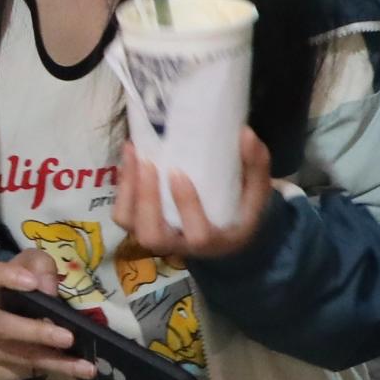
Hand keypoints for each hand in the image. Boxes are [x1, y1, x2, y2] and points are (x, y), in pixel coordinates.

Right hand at [0, 249, 84, 379]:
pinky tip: (73, 372)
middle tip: (68, 337)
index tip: (32, 283)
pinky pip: (19, 373)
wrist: (4, 326)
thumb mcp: (32, 271)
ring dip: (53, 361)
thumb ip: (41, 269)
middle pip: (1, 325)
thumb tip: (48, 289)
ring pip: (16, 355)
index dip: (6, 277)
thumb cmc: (20, 292)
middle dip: (36, 333)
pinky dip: (50, 373)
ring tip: (85, 365)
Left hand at [119, 127, 273, 260]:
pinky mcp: (141, 226)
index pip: (198, 235)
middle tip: (148, 163)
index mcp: (212, 241)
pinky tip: (129, 159)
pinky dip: (122, 187)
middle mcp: (179, 245)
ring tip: (133, 154)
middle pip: (152, 235)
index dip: (186, 206)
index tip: (179, 174)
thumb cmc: (239, 214)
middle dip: (146, 200)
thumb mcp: (256, 195)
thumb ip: (256, 167)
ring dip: (128, 191)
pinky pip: (123, 213)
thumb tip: (246, 133)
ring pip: (130, 224)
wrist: (222, 238)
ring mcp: (157, 237)